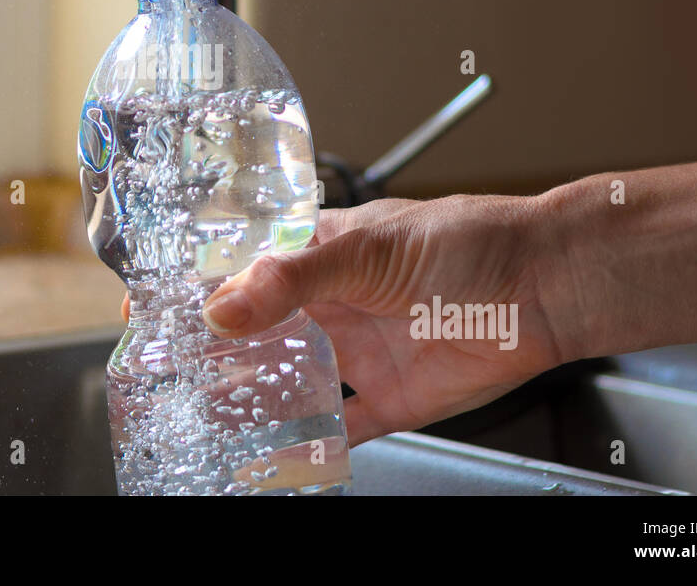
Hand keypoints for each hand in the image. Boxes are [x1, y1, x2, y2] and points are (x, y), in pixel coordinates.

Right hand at [196, 194, 572, 444]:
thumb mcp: (365, 249)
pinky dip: (307, 442)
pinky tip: (272, 453)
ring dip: (252, 394)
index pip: (247, 268)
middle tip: (170, 368)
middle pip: (262, 329)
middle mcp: (336, 301)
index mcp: (322, 251)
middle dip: (219, 347)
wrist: (542, 285)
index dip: (203, 287)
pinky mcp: (390, 397)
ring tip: (203, 410)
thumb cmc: (466, 242)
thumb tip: (222, 306)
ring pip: (291, 378)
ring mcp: (361, 350)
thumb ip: (291, 280)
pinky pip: (340, 426)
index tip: (153, 307)